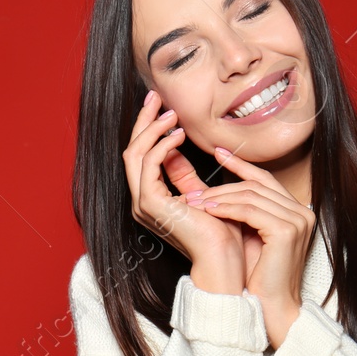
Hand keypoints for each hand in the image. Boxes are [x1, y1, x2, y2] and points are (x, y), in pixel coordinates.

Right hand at [123, 91, 248, 288]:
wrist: (225, 259)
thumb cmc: (221, 233)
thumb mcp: (201, 194)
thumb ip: (184, 175)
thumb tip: (178, 149)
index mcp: (151, 199)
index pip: (141, 155)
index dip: (149, 128)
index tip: (163, 106)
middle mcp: (142, 201)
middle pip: (131, 150)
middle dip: (143, 120)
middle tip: (157, 96)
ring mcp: (143, 203)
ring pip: (135, 154)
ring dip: (152, 129)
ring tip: (171, 114)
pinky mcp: (151, 204)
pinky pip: (149, 165)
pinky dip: (161, 145)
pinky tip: (179, 135)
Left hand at [184, 145, 314, 345]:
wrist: (271, 307)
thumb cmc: (258, 278)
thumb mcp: (249, 236)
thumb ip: (241, 211)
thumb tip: (216, 190)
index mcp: (296, 211)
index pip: (265, 178)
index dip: (240, 165)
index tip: (216, 152)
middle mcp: (302, 211)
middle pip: (256, 184)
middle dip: (222, 184)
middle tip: (194, 189)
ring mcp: (297, 220)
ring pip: (251, 195)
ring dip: (219, 197)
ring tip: (194, 202)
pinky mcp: (287, 231)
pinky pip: (250, 210)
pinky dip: (226, 208)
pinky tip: (207, 211)